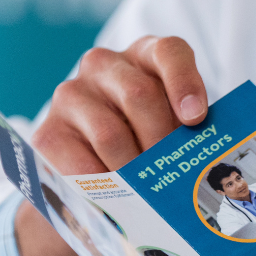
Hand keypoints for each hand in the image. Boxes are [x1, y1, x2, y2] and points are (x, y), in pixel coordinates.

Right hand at [16, 36, 208, 255]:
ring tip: (145, 197)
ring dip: (132, 173)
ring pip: (110, 134)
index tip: (195, 119)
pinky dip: (102, 187)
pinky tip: (114, 202)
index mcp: (144, 57)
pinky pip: (80, 164)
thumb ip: (186, 136)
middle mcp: (104, 65)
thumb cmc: (144, 150)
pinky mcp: (46, 132)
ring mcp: (71, 94)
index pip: (169, 53)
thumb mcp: (169, 135)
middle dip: (161, 143)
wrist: (89, 182)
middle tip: (171, 177)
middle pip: (140, 95)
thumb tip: (208, 168)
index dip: (184, 82)